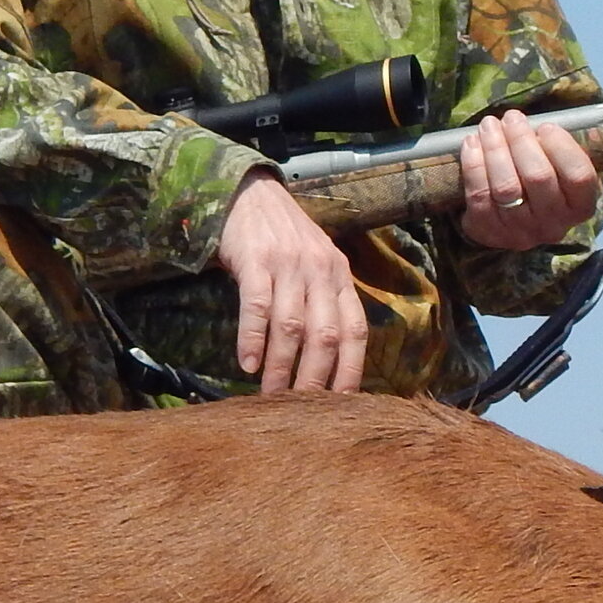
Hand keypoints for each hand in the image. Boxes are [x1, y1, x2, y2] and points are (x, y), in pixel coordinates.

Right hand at [215, 171, 368, 393]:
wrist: (248, 193)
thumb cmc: (281, 237)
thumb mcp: (315, 264)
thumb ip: (324, 302)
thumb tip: (326, 360)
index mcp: (339, 276)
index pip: (355, 330)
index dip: (351, 370)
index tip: (341, 404)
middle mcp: (320, 271)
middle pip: (326, 335)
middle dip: (314, 378)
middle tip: (300, 409)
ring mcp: (288, 265)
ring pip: (292, 326)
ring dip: (281, 366)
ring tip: (270, 396)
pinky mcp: (256, 259)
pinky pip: (257, 306)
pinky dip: (253, 338)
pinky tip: (247, 364)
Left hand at [457, 107, 602, 252]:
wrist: (512, 216)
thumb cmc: (551, 174)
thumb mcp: (578, 152)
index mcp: (582, 205)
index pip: (580, 178)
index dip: (562, 148)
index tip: (546, 126)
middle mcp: (554, 224)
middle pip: (538, 178)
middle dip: (521, 141)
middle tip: (511, 118)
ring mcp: (520, 231)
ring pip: (505, 187)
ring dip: (495, 150)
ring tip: (489, 126)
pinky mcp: (489, 231)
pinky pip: (478, 197)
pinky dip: (473, 166)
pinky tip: (472, 143)